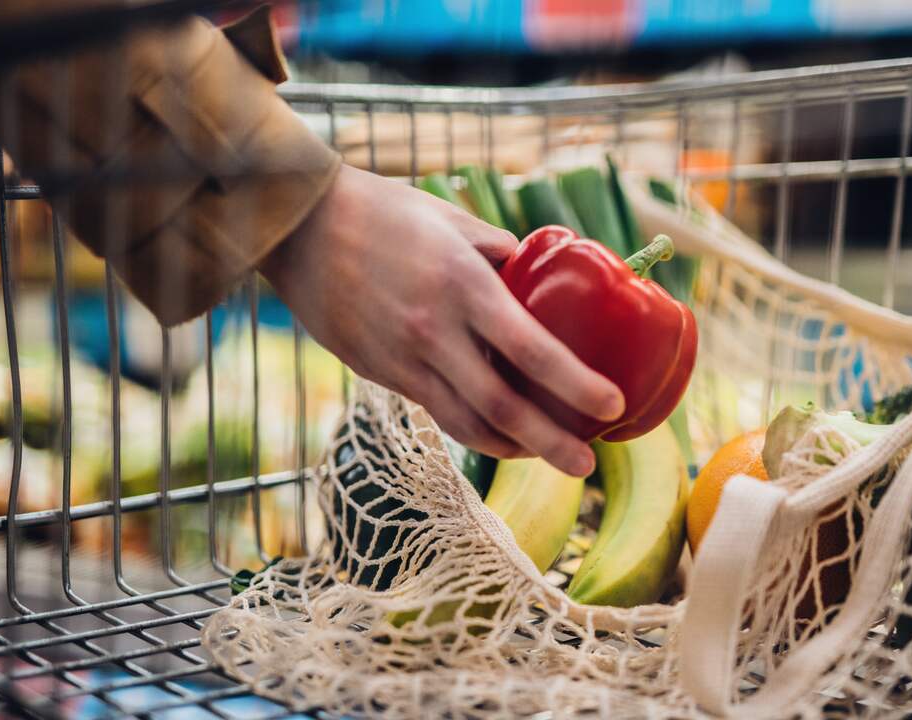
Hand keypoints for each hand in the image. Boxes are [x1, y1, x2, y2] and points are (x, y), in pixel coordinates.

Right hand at [259, 164, 623, 476]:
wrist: (299, 226)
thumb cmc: (384, 211)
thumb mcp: (453, 219)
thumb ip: (500, 253)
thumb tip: (539, 277)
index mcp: (463, 285)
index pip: (532, 350)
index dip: (575, 384)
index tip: (612, 405)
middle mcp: (434, 331)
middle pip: (502, 407)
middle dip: (551, 444)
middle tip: (587, 466)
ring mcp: (403, 358)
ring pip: (467, 424)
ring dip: (513, 448)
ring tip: (549, 455)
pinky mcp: (379, 372)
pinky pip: (436, 412)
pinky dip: (474, 430)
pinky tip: (500, 435)